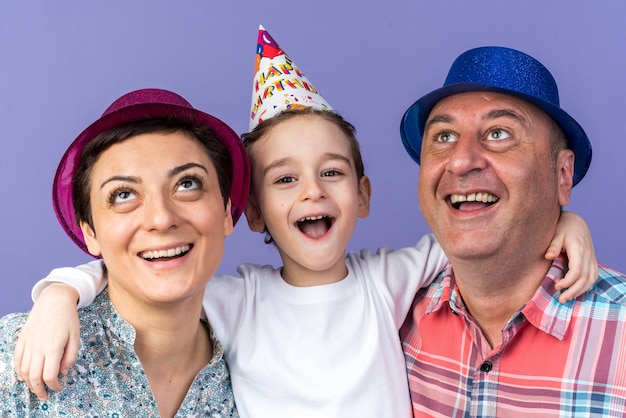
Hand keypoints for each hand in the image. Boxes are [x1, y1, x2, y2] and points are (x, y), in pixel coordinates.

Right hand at [13, 283, 80, 399]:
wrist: (54, 300)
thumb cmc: (68, 318)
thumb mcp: (76, 337)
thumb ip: (70, 357)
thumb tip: (63, 372)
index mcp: (53, 348)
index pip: (50, 375)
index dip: (54, 386)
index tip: (59, 388)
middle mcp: (38, 348)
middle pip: (34, 376)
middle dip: (39, 390)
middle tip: (44, 396)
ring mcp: (28, 344)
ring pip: (23, 370)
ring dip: (28, 383)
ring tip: (36, 388)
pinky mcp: (22, 339)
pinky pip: (16, 359)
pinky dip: (18, 371)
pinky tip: (23, 376)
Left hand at [545, 211, 597, 303]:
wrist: (575, 221)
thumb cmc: (563, 227)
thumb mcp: (556, 233)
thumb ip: (553, 245)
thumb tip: (548, 256)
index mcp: (578, 249)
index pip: (577, 270)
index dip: (568, 281)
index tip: (556, 286)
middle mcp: (588, 255)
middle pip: (585, 278)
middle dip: (573, 291)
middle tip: (560, 299)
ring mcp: (592, 258)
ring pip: (591, 279)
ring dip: (580, 291)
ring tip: (566, 298)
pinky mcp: (592, 260)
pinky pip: (593, 276)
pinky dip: (586, 286)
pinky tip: (576, 291)